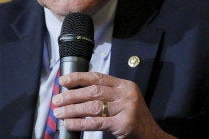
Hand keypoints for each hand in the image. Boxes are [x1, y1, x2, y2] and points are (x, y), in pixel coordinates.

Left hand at [52, 72, 173, 138]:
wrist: (151, 135)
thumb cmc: (133, 117)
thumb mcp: (123, 100)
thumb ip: (106, 94)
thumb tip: (76, 93)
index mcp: (124, 85)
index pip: (98, 77)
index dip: (79, 77)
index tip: (64, 80)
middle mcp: (126, 94)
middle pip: (94, 91)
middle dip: (72, 95)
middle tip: (57, 100)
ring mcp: (126, 109)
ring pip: (93, 106)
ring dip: (73, 109)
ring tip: (59, 112)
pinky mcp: (123, 124)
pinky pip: (96, 123)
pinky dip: (80, 123)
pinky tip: (69, 123)